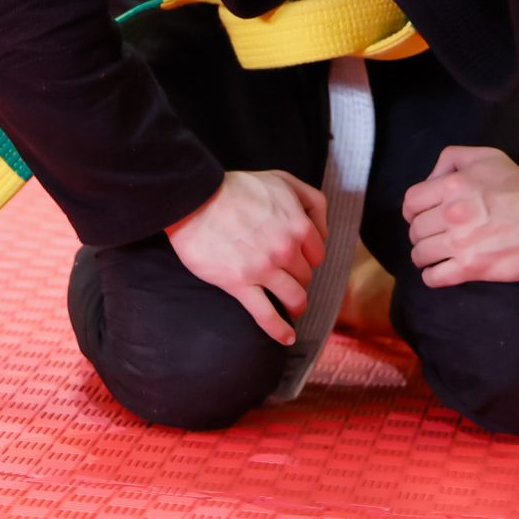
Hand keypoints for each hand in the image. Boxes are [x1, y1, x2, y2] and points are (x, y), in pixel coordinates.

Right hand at [166, 169, 326, 344]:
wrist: (196, 200)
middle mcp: (286, 250)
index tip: (300, 261)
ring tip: (293, 308)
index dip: (309, 259)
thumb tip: (322, 230)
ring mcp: (263, 269)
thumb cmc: (238, 188)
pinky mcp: (240, 284)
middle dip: (299, 278)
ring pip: (293, 297)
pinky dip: (279, 330)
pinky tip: (287, 338)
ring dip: (296, 304)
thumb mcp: (283, 180)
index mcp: (298, 225)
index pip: (317, 255)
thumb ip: (311, 201)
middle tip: (288, 278)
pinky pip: (266, 315)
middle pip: (305, 276)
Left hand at [403, 147, 518, 286]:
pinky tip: (440, 271)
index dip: (413, 210)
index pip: (411, 202)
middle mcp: (451, 213)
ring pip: (420, 254)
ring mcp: (459, 243)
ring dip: (424, 255)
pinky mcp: (470, 268)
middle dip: (421, 233)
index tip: (421, 216)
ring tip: (436, 254)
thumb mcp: (488, 157)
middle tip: (434, 235)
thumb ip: (452, 158)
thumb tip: (430, 178)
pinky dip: (432, 276)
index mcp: (452, 185)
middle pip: (415, 230)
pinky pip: (434, 278)